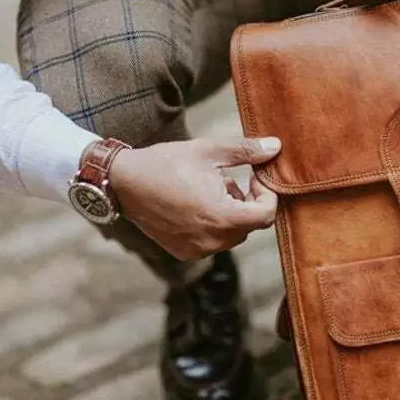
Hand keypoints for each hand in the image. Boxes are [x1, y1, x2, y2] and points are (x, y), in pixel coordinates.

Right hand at [109, 137, 280, 260]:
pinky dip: (214, 225)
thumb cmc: (166, 163)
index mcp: (222, 217)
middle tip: (230, 179)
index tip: (254, 176)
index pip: (266, 215)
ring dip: (231, 213)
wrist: (123, 182)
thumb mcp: (209, 151)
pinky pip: (213, 241)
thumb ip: (247, 152)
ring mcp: (197, 250)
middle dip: (248, 202)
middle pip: (250, 225)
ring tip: (211, 189)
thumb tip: (276, 147)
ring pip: (233, 235)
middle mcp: (212, 241)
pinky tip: (196, 204)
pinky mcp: (184, 252)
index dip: (267, 194)